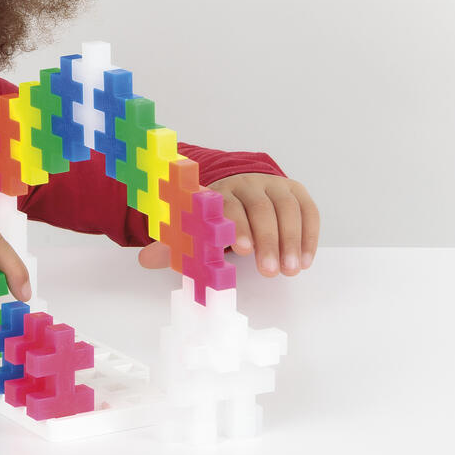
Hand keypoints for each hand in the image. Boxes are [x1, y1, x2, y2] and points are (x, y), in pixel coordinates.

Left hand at [136, 173, 318, 278]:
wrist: (239, 185)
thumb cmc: (214, 216)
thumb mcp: (193, 228)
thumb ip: (174, 245)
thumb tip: (145, 260)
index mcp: (220, 191)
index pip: (230, 205)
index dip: (238, 226)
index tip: (243, 250)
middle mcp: (248, 183)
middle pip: (262, 208)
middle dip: (268, 240)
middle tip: (271, 271)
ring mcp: (274, 185)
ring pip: (288, 209)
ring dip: (292, 241)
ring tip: (291, 270)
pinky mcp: (296, 191)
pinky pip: (308, 210)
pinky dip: (310, 235)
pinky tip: (306, 260)